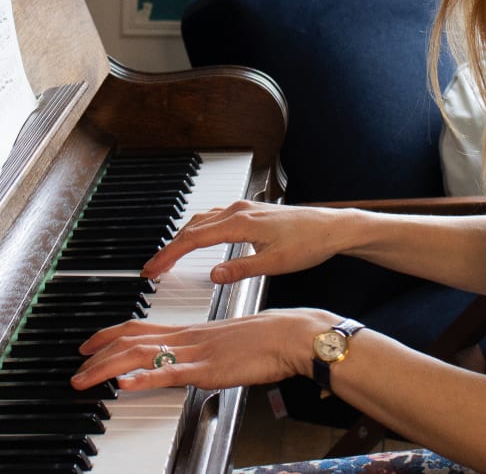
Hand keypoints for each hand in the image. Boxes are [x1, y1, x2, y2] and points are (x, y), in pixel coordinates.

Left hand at [71, 308, 333, 391]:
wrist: (290, 334)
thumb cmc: (267, 339)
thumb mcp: (227, 344)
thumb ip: (205, 351)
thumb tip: (190, 362)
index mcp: (191, 330)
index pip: (139, 327)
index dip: (109, 334)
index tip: (88, 344)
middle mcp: (187, 337)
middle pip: (131, 340)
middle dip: (98, 354)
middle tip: (76, 367)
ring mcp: (195, 352)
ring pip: (141, 355)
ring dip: (107, 367)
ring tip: (85, 379)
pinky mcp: (208, 369)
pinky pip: (171, 373)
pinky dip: (145, 377)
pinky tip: (126, 383)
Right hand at [142, 200, 348, 282]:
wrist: (332, 227)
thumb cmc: (309, 244)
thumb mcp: (274, 264)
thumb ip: (240, 269)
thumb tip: (212, 276)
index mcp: (240, 222)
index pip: (193, 239)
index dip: (169, 254)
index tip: (153, 269)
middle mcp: (238, 210)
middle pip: (192, 227)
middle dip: (170, 248)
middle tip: (154, 268)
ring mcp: (244, 208)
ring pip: (202, 220)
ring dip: (183, 237)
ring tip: (170, 257)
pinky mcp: (251, 211)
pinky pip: (215, 217)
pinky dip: (199, 230)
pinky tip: (200, 239)